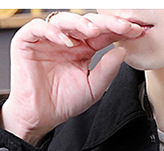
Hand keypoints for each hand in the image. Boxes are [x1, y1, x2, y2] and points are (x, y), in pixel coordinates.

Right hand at [0, 12, 144, 144]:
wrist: (39, 117)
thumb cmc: (63, 103)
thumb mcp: (93, 89)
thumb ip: (107, 70)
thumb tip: (122, 50)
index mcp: (83, 48)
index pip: (103, 33)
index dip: (118, 30)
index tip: (136, 31)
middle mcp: (67, 39)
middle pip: (87, 23)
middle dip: (106, 23)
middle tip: (122, 26)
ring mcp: (48, 38)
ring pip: (65, 20)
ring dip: (81, 23)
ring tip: (94, 31)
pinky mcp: (28, 40)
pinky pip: (39, 27)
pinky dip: (53, 32)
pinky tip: (67, 42)